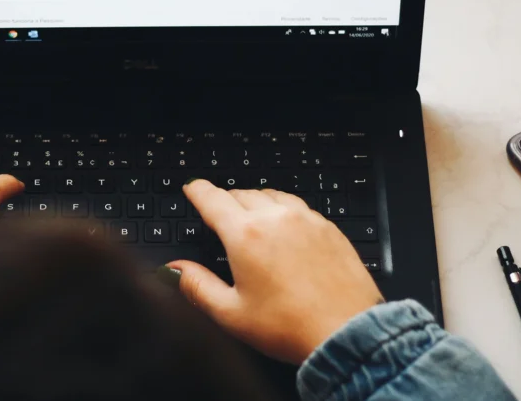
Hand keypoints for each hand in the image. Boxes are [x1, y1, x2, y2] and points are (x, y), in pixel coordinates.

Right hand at [166, 180, 382, 364]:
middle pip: (240, 193)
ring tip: (250, 217)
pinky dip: (283, 209)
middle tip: (218, 214)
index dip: (198, 191)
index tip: (193, 188)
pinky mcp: (328, 227)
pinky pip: (298, 205)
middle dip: (225, 200)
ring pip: (270, 194)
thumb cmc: (291, 327)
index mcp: (245, 235)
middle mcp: (275, 218)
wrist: (348, 333)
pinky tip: (283, 226)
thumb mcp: (231, 313)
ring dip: (255, 201)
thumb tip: (173, 269)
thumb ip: (196, 285)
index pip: (213, 198)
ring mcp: (305, 219)